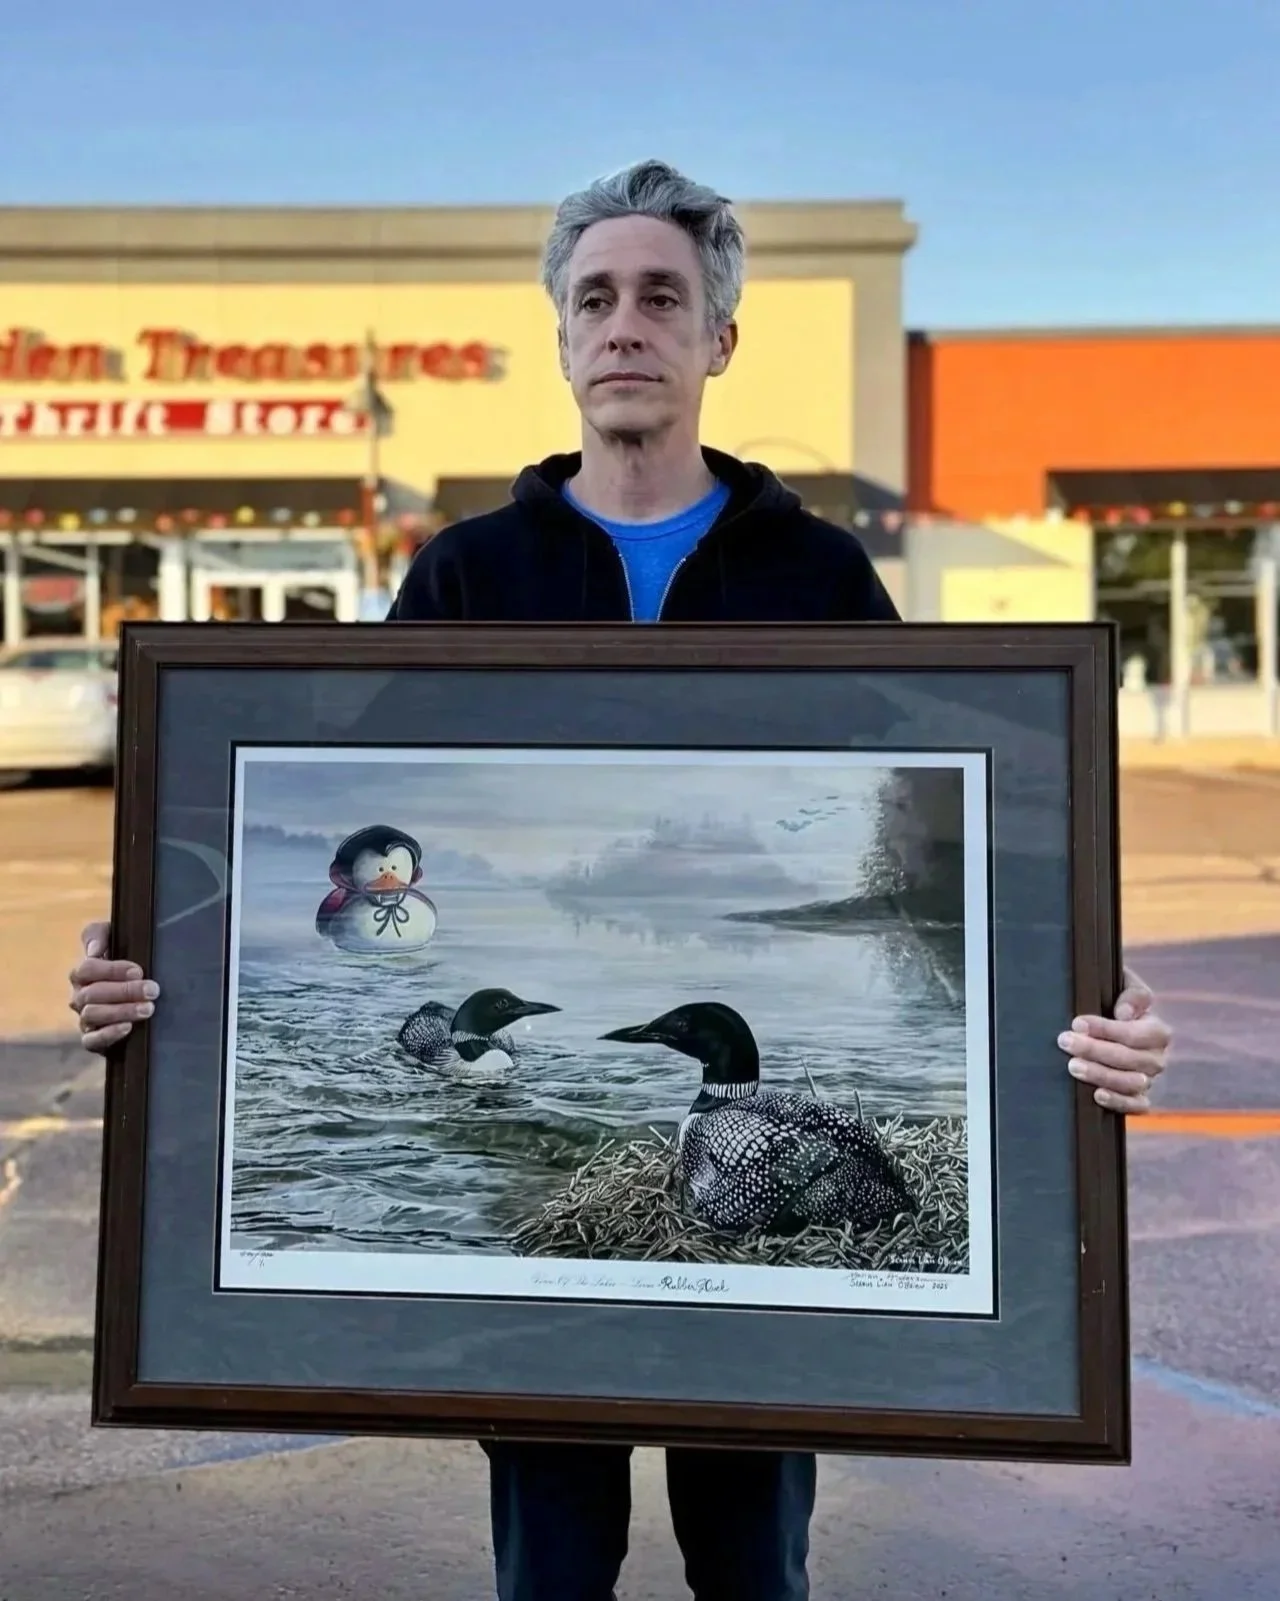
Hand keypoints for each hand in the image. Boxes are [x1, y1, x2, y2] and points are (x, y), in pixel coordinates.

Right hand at [68, 919, 159, 1055]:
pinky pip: (91, 1041)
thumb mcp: (114, 936)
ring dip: (121, 1011)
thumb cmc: (125, 958)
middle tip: (153, 990)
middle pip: (93, 994)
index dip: (112, 970)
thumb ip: (98, 934)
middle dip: (125, 991)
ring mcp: (85, 1019)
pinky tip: (127, 1028)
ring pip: (93, 1015)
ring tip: (148, 1008)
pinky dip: (107, 1035)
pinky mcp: (93, 1040)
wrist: (140, 987)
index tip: (138, 971)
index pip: (88, 969)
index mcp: (82, 973)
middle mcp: (79, 996)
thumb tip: (93, 951)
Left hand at [1058, 965, 1170, 1114]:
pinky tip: (1097, 1094)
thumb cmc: (1114, 1000)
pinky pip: (1136, 1106)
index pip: (1134, 1033)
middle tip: (1066, 1042)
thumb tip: (1125, 1014)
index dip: (1106, 1029)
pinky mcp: (1138, 1098)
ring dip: (1100, 1075)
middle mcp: (1157, 1058)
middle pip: (1130, 1059)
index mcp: (1157, 1031)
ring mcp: (1148, 1080)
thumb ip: (1132, 993)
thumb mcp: (1125, 985)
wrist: (1106, 1023)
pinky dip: (1118, 1102)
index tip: (1077, 1023)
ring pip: (1131, 1083)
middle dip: (1095, 1050)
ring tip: (1072, 1066)